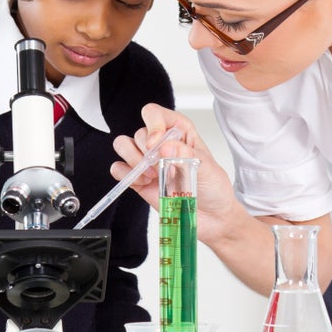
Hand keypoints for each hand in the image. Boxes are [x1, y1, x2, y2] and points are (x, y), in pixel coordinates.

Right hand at [111, 103, 238, 247]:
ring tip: (152, 175)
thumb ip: (186, 154)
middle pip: (138, 133)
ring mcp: (148, 161)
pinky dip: (126, 175)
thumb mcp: (207, 168)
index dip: (152, 125)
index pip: (154, 114)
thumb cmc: (213, 188)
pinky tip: (144, 183)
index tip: (156, 144)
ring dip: (134, 160)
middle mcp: (160, 142)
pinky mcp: (138, 179)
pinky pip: (118, 169)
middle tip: (161, 167)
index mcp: (178, 131)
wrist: (211, 217)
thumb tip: (166, 146)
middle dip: (147, 151)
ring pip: (123, 145)